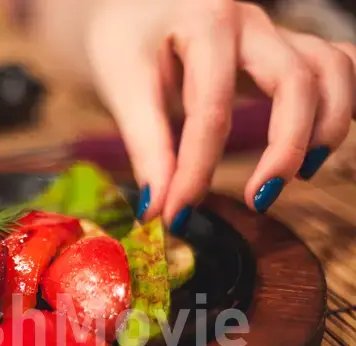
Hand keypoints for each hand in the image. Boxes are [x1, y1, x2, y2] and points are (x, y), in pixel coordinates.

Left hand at [84, 0, 355, 229]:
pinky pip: (333, 65)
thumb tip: (157, 208)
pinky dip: (340, 101)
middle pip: (296, 81)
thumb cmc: (122, 40)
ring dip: (326, 127)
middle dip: (284, 148)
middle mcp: (249, 22)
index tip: (175, 215)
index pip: (212, 108)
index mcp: (205, 21)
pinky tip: (321, 140)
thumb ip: (145, 146)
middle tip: (257, 200)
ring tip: (300, 175)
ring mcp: (272, 32)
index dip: (196, 171)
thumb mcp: (121, 86)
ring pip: (331, 70)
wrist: (126, 7)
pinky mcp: (280, 49)